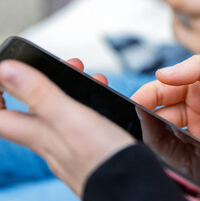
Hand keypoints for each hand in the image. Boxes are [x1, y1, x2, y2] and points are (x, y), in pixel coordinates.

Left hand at [0, 60, 134, 196]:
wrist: (133, 185)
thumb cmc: (103, 158)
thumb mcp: (70, 118)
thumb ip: (39, 94)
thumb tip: (5, 71)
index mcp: (39, 134)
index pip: (0, 116)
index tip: (5, 76)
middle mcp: (50, 142)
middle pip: (34, 109)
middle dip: (44, 83)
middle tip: (61, 66)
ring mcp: (70, 146)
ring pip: (61, 113)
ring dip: (70, 90)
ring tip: (89, 77)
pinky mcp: (89, 148)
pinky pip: (81, 122)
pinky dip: (88, 105)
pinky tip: (102, 102)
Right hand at [132, 55, 199, 171]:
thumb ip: (198, 69)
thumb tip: (160, 74)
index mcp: (197, 86)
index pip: (161, 90)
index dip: (143, 97)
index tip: (129, 107)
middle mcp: (195, 110)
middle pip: (160, 117)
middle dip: (146, 124)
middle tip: (135, 133)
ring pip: (170, 140)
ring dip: (159, 146)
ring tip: (148, 152)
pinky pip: (190, 162)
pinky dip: (180, 166)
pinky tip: (173, 167)